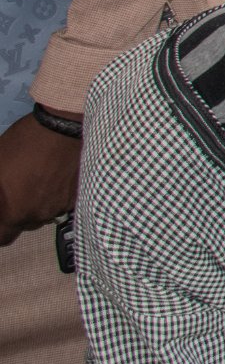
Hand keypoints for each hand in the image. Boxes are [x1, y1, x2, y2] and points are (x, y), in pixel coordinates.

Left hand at [0, 112, 81, 244]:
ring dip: (41, 203)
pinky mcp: (78, 195)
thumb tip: (3, 199)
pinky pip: (63, 203)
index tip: (1, 214)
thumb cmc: (22, 144)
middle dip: (20, 212)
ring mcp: (61, 206)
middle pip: (26, 224)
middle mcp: (39, 216)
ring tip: (42, 179)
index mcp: (14, 212)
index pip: (3, 237)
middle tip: (20, 190)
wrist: (63, 126)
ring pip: (46, 213)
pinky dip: (59, 194)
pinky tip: (58, 176)